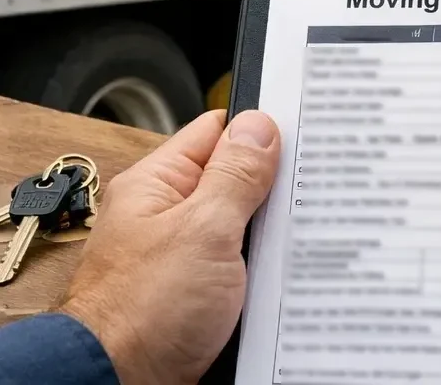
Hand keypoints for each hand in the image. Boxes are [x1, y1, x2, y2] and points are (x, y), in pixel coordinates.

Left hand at [58, 109, 280, 384]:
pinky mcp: (195, 297)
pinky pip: (239, 272)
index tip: (300, 138)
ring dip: (267, 241)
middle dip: (268, 193)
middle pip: (233, 184)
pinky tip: (278, 282)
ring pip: (242, 232)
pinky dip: (259, 277)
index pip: (215, 134)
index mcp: (157, 185)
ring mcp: (181, 259)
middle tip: (299, 199)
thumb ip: (235, 175)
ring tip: (287, 247)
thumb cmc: (140, 313)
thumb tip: (259, 126)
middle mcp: (166, 217)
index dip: (258, 132)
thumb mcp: (203, 230)